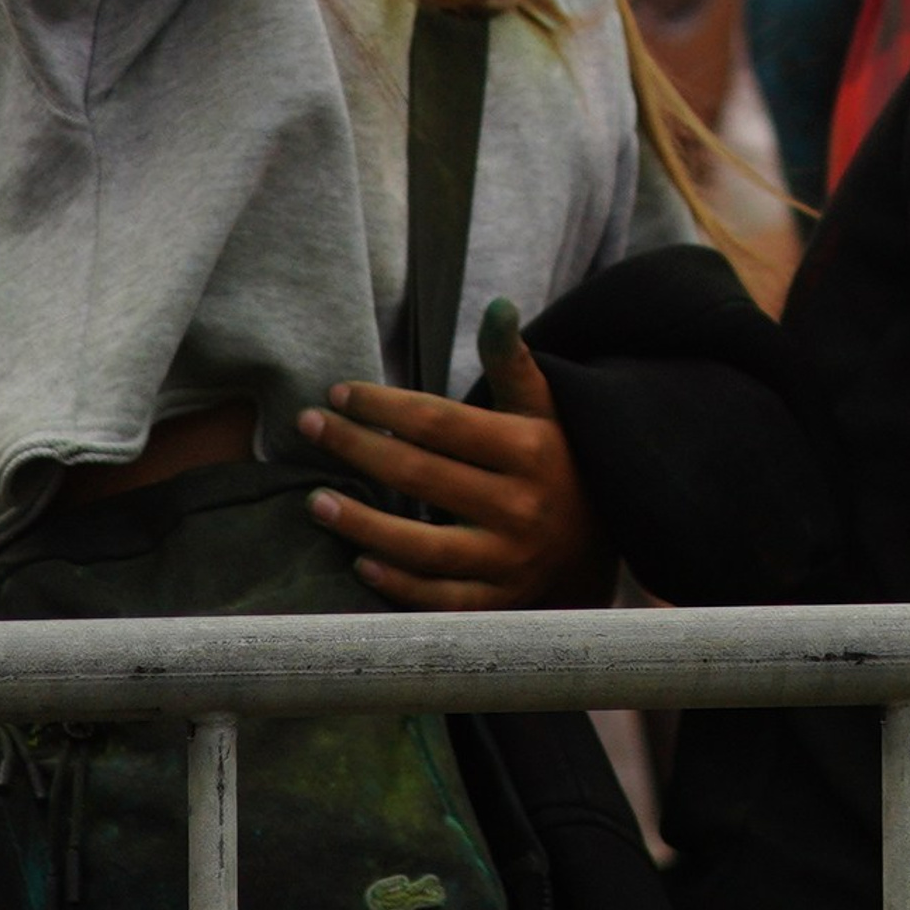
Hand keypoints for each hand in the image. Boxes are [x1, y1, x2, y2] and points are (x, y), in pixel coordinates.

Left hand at [298, 300, 605, 610]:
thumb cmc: (557, 463)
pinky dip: (396, 584)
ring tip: (316, 500)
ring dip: (360, 523)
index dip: (383, 406)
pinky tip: (359, 563)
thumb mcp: (544, 409)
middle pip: (419, 476)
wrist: (600, 547)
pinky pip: (437, 598)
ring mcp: (508, 560)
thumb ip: (513, 361)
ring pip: (420, 546)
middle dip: (355, 448)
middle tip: (308, 427)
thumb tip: (496, 305)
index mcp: (528, 450)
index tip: (338, 393)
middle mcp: (519, 506)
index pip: (439, 423)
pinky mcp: (498, 605)